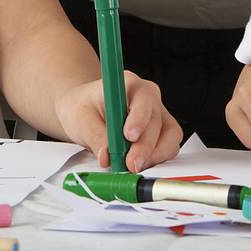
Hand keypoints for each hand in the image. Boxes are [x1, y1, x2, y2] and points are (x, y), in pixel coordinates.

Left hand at [55, 71, 183, 171]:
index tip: (129, 136)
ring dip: (154, 155)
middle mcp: (148, 96)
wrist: (83, 111)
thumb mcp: (80, 119)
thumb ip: (95, 137)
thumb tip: (107, 156)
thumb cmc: (82, 108)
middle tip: (130, 164)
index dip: (139, 118)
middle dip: (145, 146)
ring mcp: (157, 113)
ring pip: (170, 136)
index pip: (143, 99)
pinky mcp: (161, 131)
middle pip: (157, 120)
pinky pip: (168, 147)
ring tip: (133, 167)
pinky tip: (139, 165)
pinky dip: (156, 159)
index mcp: (128, 83)